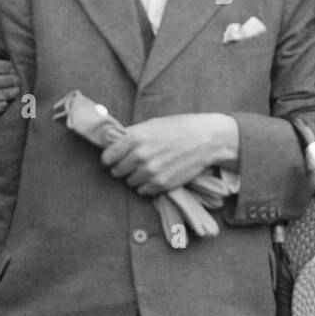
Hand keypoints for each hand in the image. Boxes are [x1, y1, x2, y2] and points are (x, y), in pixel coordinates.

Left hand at [100, 113, 237, 196]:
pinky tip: (157, 175)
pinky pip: (143, 191)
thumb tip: (112, 143)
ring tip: (150, 167)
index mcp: (134, 138)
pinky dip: (147, 186)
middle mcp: (139, 156)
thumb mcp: (151, 124)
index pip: (107, 157)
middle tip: (134, 163)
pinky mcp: (162, 185)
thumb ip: (131, 135)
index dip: (109, 159)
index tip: (113, 159)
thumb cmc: (180, 128)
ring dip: (136, 177)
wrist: (207, 139)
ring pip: (130, 182)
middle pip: (117, 172)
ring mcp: (151, 172)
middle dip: (123, 168)